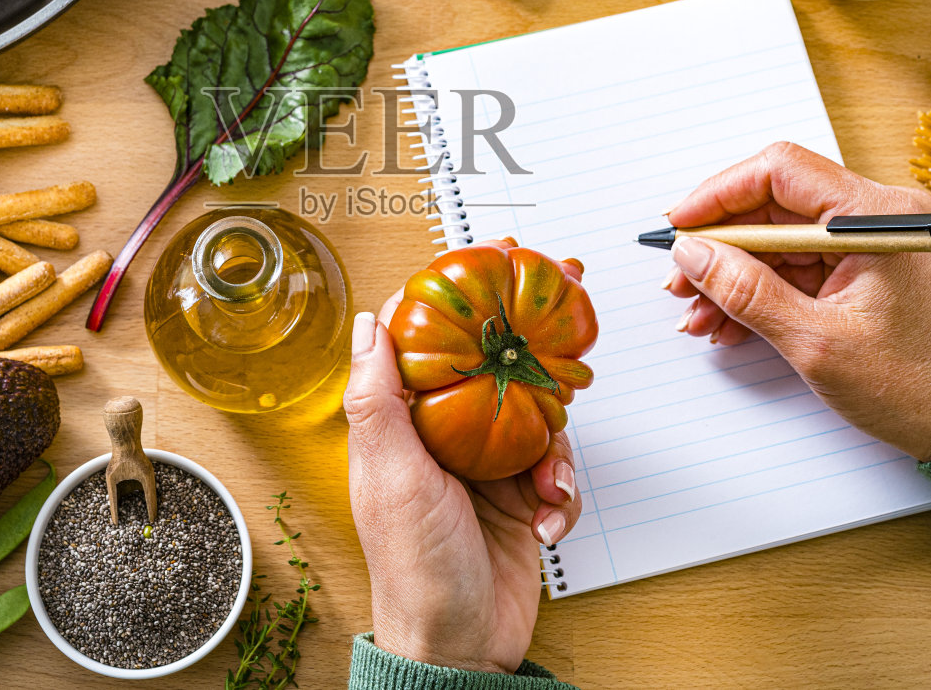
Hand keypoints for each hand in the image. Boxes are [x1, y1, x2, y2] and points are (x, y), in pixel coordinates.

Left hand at [343, 284, 580, 673]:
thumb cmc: (414, 570)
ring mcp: (485, 471)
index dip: (454, 312)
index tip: (488, 281)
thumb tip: (369, 322)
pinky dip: (561, 497)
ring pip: (537, 423)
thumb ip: (378, 398)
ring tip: (546, 485)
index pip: (425, 349)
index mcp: (403, 428)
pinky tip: (547, 520)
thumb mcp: (390, 474)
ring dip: (553, 454)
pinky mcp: (520, 502)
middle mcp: (444, 442)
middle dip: (531, 373)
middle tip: (561, 360)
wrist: (461, 648)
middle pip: (495, 378)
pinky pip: (556, 475)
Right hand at [662, 142, 930, 461]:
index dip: (719, 194)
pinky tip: (728, 319)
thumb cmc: (915, 386)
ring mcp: (869, 241)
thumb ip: (747, 291)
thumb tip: (693, 254)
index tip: (681, 224)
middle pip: (774, 205)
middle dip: (720, 245)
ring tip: (700, 311)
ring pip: (777, 238)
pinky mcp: (861, 266)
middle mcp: (877, 216)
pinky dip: (759, 289)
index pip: (781, 171)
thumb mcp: (815, 342)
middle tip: (681, 277)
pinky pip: (795, 264)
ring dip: (733, 273)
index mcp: (879, 217)